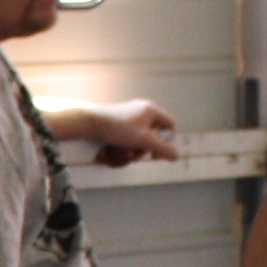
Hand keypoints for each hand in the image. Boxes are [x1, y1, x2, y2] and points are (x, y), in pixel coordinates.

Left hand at [64, 100, 180, 166]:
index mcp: (152, 110)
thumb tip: (177, 156)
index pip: (170, 125)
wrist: (90, 123)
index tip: (158, 154)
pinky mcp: (118, 121)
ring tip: (123, 154)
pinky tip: (115, 150)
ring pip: (139, 137)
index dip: (168, 141)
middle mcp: (142, 109)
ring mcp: (130, 115)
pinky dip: (124, 145)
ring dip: (133, 149)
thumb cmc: (119, 130)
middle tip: (136, 156)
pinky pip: (128, 136)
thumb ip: (162, 149)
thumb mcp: (143, 141)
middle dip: (145, 148)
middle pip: (153, 134)